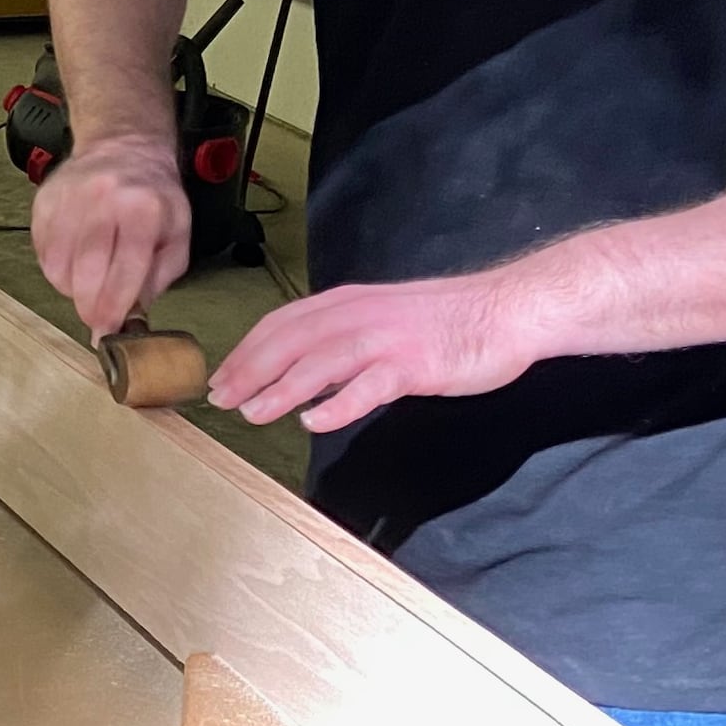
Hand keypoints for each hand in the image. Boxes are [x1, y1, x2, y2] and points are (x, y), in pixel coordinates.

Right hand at [31, 137, 190, 335]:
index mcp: (143, 210)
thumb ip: (159, 277)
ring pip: (58, 266)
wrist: (123, 147)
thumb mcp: (177, 235)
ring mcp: (69, 198)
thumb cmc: (153, 197)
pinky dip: (56, 268)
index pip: (123, 272)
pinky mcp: (45, 200)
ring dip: (71, 288)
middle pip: (85, 272)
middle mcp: (103, 200)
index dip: (113, 310)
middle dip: (88, 306)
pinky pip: (42, 251)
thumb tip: (132, 314)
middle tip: (95, 317)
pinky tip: (74, 261)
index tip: (106, 333)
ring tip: (88, 281)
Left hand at [207, 275, 532, 431]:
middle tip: (221, 399)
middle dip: (250, 370)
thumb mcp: (382, 320)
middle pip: (290, 340)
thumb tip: (303, 372)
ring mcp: (386, 338)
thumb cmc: (445, 320)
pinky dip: (338, 405)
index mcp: (348, 302)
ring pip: (320, 362)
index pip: (282, 323)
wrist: (504, 310)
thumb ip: (344, 341)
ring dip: (281, 388)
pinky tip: (313, 423)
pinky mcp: (414, 364)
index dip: (247, 350)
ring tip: (252, 413)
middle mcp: (359, 314)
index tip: (221, 376)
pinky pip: (368, 386)